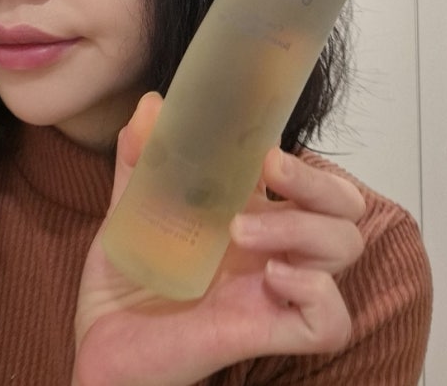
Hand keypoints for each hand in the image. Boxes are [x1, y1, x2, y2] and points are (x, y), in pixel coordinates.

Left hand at [72, 93, 365, 385]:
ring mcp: (275, 290)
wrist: (102, 342)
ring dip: (302, 226)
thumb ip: (142, 160)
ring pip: (344, 248)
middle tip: (270, 170)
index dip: (304, 156)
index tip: (265, 142)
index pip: (309, 178)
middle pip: (343, 208)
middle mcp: (272, 248)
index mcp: (249, 213)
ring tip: (240, 231)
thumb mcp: (131, 208)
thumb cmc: (127, 277)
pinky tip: (270, 278)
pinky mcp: (270, 332)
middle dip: (318, 182)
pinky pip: (332, 319)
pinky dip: (314, 290)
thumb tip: (151, 105)